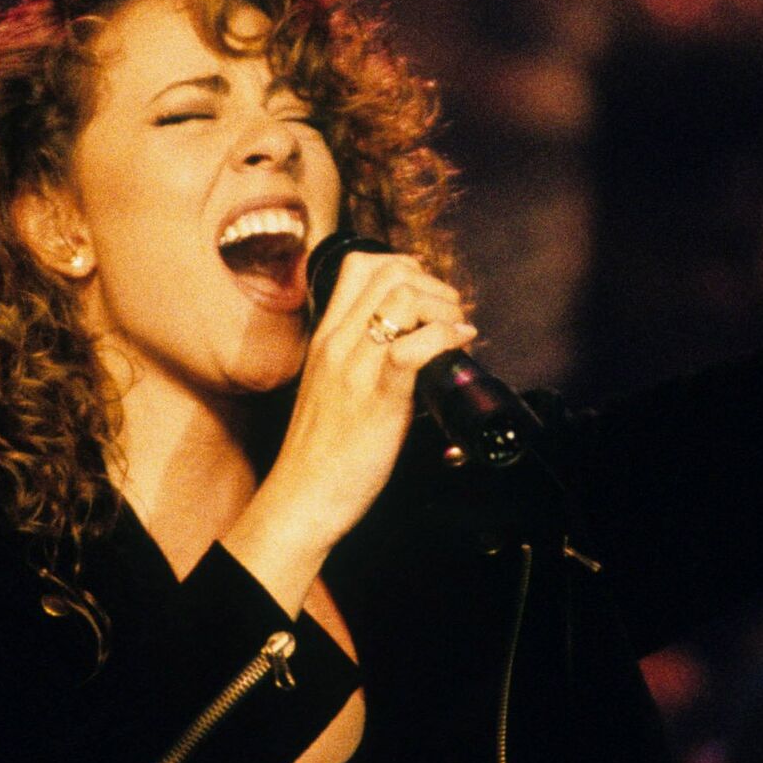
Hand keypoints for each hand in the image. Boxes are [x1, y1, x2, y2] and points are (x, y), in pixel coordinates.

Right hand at [224, 249, 471, 608]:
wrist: (302, 497)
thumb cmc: (320, 451)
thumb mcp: (330, 388)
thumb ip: (356, 359)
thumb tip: (402, 346)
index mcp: (325, 337)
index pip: (359, 265)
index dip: (404, 267)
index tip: (427, 298)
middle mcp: (336, 343)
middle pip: (388, 271)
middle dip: (432, 285)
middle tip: (450, 318)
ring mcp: (356, 367)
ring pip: (402, 296)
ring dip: (442, 307)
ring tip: (456, 333)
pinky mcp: (379, 398)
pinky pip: (414, 347)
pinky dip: (446, 338)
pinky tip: (460, 348)